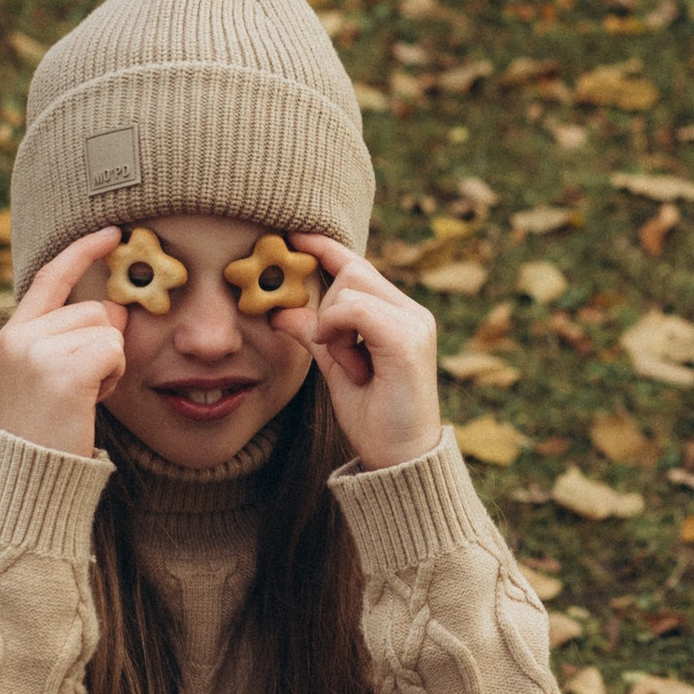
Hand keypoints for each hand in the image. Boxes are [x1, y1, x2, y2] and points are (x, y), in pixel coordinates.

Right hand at [0, 231, 127, 454]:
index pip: (50, 277)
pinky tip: (91, 401)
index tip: (110, 232)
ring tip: (81, 396)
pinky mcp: (62, 373)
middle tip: (80, 387)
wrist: (27, 478)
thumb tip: (117, 309)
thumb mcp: (45, 376)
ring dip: (110, 364)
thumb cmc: (46, 430)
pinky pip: (114, 351)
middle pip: (95, 310)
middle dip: (104, 345)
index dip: (81, 252)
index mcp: (12, 334)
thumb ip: (67, 338)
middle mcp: (19, 337)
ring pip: (108, 330)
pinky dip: (114, 376)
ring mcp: (37, 353)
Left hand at [277, 236, 442, 467]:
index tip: (293, 235)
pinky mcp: (407, 339)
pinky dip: (338, 329)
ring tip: (349, 363)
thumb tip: (280, 309)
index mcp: (398, 315)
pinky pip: (355, 309)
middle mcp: (411, 312)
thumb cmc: (373, 417)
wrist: (400, 458)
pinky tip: (346, 358)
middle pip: (353, 270)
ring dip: (333, 325)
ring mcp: (413, 323)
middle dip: (328, 305)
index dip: (326, 248)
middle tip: (332, 348)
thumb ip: (315, 334)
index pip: (359, 266)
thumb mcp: (335, 368)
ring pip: (352, 286)